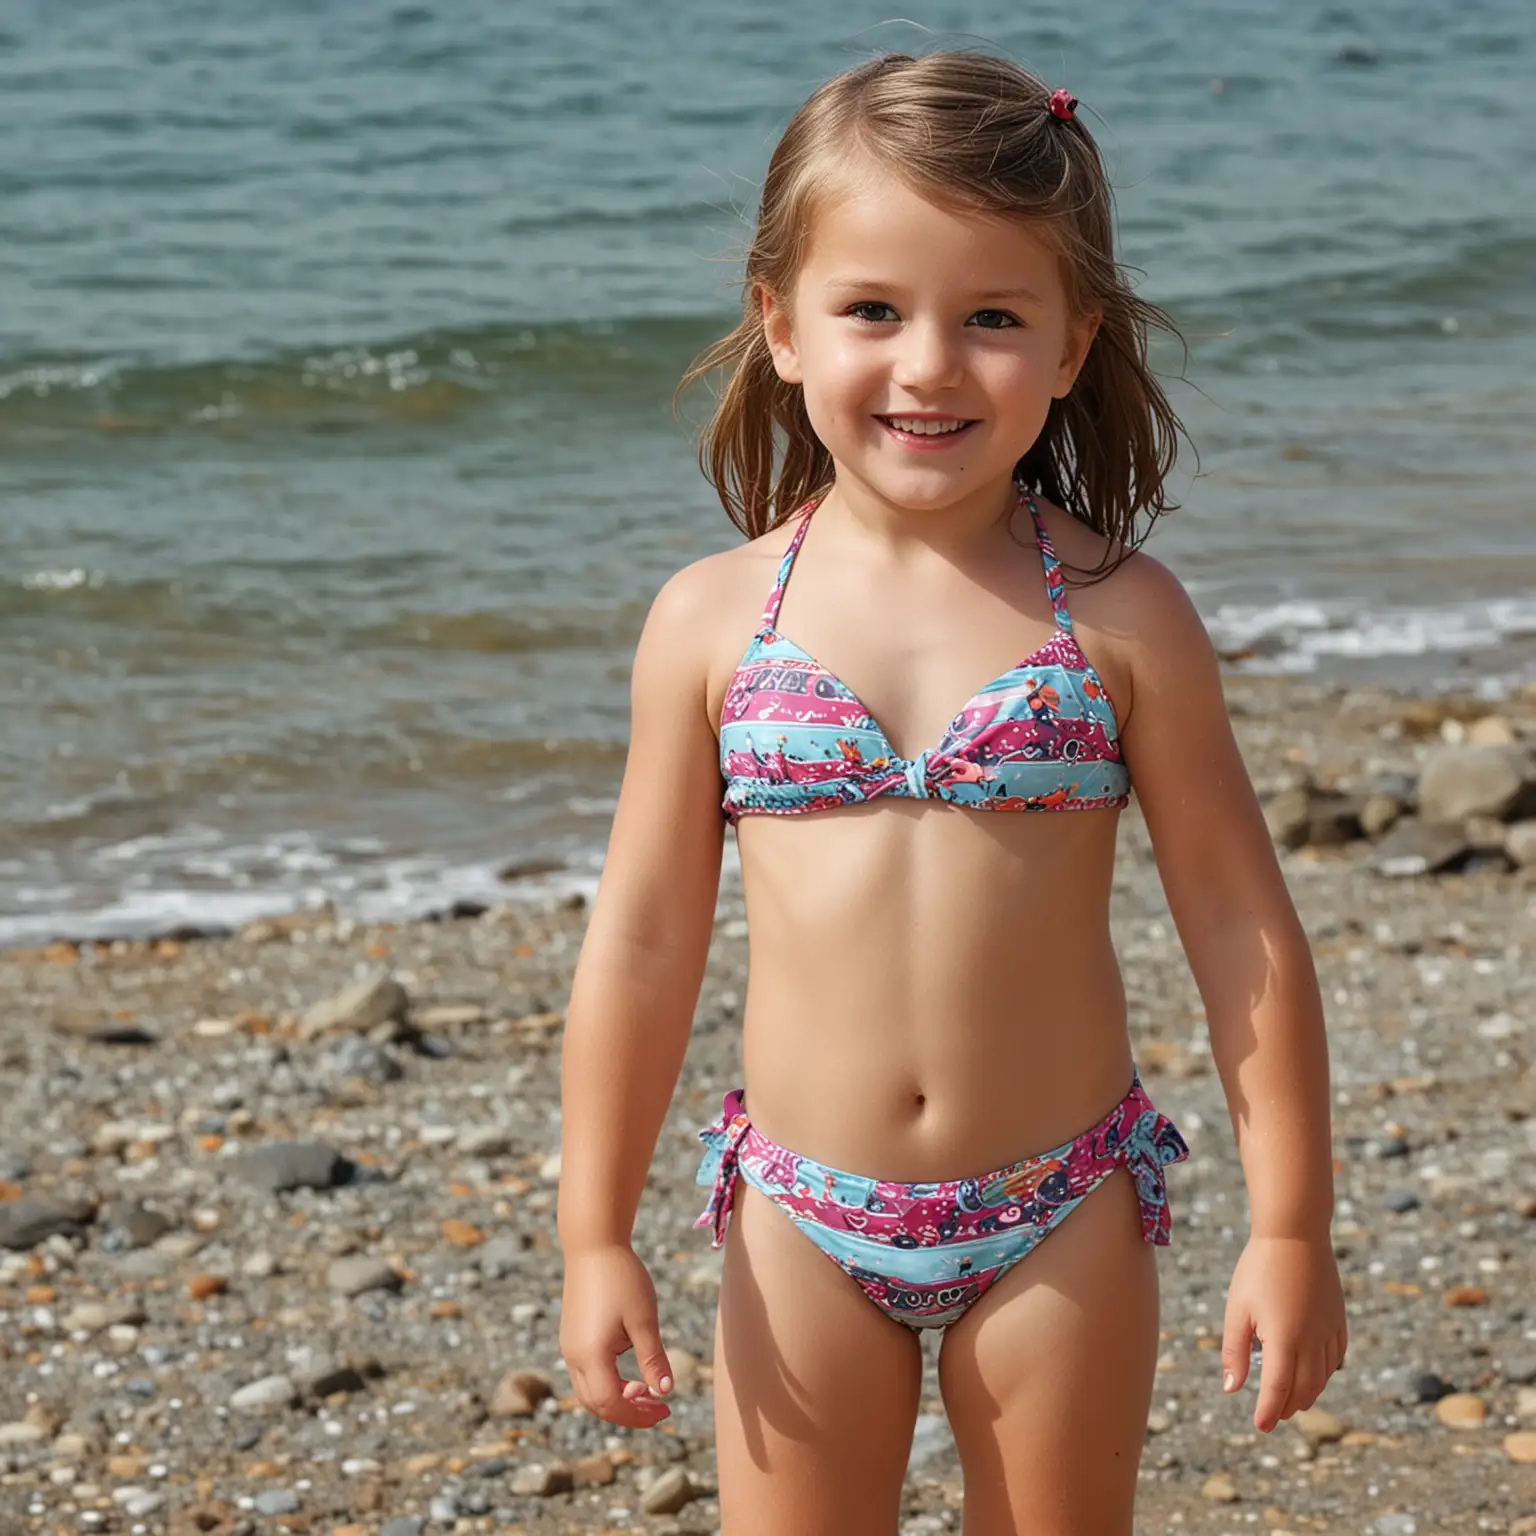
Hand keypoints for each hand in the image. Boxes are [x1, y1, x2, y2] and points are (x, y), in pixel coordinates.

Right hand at [560, 1243, 674, 1427]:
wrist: (593, 1245)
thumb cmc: (622, 1279)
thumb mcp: (644, 1320)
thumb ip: (653, 1359)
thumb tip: (665, 1392)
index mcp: (592, 1356)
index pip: (612, 1404)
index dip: (639, 1415)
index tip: (665, 1411)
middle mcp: (574, 1357)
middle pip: (597, 1405)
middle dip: (628, 1413)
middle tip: (659, 1408)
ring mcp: (569, 1347)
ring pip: (588, 1392)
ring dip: (616, 1400)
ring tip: (646, 1392)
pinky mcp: (571, 1337)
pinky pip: (585, 1375)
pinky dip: (606, 1385)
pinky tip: (629, 1375)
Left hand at [1221, 1234, 1346, 1432]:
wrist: (1295, 1234)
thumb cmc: (1258, 1269)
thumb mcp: (1237, 1308)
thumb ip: (1234, 1351)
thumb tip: (1233, 1389)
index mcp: (1284, 1339)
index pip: (1277, 1389)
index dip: (1269, 1411)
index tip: (1261, 1426)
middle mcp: (1312, 1341)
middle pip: (1303, 1389)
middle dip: (1288, 1406)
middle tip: (1274, 1415)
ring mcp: (1329, 1330)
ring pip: (1322, 1377)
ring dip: (1307, 1393)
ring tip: (1292, 1400)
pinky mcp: (1339, 1320)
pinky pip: (1336, 1357)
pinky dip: (1325, 1373)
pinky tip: (1314, 1374)